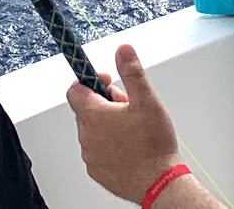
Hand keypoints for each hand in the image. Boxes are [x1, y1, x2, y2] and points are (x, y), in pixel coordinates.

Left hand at [65, 44, 182, 201]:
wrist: (158, 184)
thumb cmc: (153, 145)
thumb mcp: (147, 101)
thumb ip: (132, 73)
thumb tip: (123, 50)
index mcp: (94, 115)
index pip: (75, 89)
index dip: (91, 80)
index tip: (107, 79)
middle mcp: (86, 136)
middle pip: (87, 108)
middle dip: (105, 102)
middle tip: (129, 107)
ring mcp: (90, 155)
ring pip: (92, 129)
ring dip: (107, 124)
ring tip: (132, 128)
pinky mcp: (96, 171)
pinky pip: (97, 150)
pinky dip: (109, 144)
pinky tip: (129, 146)